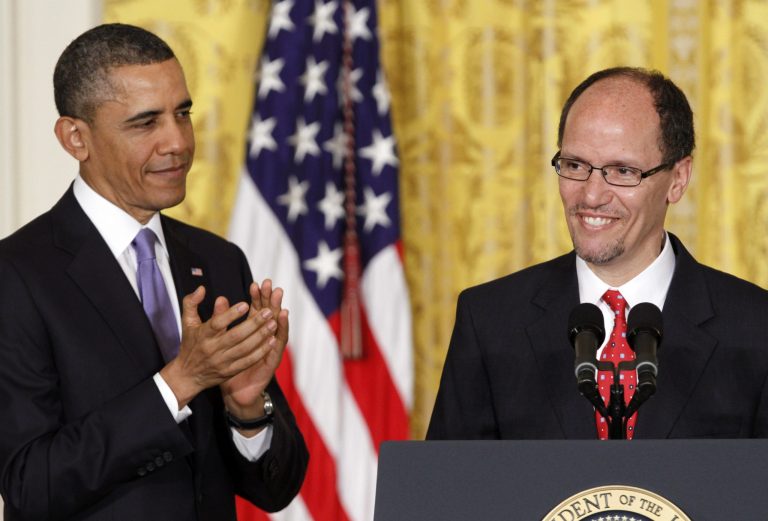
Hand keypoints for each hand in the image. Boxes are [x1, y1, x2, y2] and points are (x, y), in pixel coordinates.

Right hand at [160, 285, 278, 407]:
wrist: (188, 375)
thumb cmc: (190, 344)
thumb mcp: (187, 322)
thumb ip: (191, 303)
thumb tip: (202, 288)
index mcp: (203, 335)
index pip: (217, 323)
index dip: (231, 314)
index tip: (246, 304)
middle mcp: (213, 348)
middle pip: (235, 336)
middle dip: (253, 323)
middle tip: (268, 311)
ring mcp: (222, 361)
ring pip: (244, 349)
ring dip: (261, 336)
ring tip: (273, 323)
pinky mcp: (230, 371)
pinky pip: (248, 361)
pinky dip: (261, 352)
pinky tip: (272, 341)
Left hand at [220, 279, 288, 418]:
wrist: (235, 391)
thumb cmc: (228, 364)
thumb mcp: (222, 339)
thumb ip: (221, 318)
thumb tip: (220, 298)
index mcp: (252, 330)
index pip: (257, 309)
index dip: (257, 297)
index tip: (256, 284)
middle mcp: (264, 336)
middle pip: (269, 313)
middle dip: (269, 299)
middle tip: (270, 285)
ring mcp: (270, 347)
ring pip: (277, 326)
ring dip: (278, 312)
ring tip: (279, 298)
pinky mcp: (273, 359)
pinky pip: (278, 344)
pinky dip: (281, 331)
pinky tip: (282, 320)